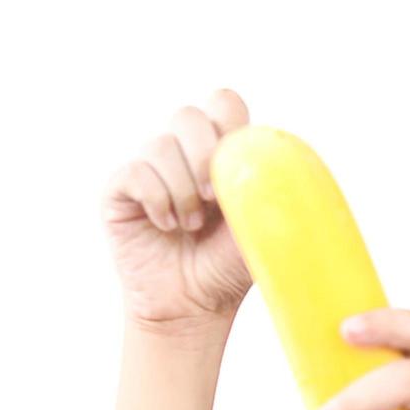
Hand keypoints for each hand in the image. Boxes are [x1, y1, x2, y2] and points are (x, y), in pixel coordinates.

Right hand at [101, 89, 253, 335]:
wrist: (194, 306)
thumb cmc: (230, 267)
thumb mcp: (262, 226)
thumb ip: (272, 190)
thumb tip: (289, 165)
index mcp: (221, 152)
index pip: (223, 103)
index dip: (230, 124)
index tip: (239, 168)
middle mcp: (183, 154)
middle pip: (188, 115)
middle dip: (204, 155)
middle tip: (215, 198)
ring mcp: (150, 169)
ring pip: (160, 145)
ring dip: (183, 190)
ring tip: (192, 226)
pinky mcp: (121, 190)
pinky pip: (136, 172)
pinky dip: (157, 200)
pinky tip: (166, 226)